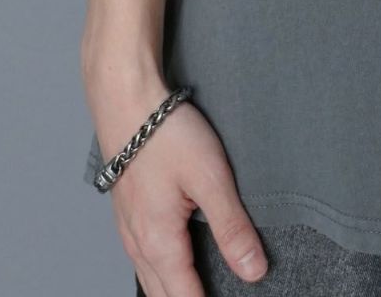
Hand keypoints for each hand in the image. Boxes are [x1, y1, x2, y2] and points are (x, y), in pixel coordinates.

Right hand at [89, 72, 268, 294]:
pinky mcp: (128, 215)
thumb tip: (254, 271)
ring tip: (201, 289)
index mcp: (160, 243)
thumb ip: (232, 227)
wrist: (126, 102)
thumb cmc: (167, 135)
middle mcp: (138, 245)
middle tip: (219, 295)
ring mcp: (129, 231)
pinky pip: (144, 260)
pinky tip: (177, 264)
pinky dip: (162, 274)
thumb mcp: (211, 178)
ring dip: (174, 292)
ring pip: (151, 281)